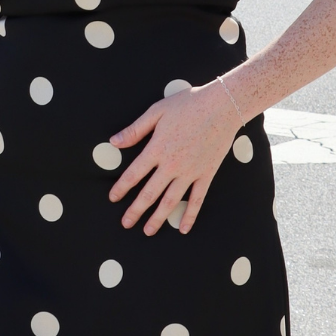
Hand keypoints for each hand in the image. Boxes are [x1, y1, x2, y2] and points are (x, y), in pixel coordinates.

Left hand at [109, 78, 245, 234]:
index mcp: (157, 149)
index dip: (121, 188)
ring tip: (148, 231)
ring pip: (170, 201)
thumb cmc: (188, 105)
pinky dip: (190, 215)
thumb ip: (135, 130)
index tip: (113, 198)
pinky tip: (183, 229)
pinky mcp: (206, 174)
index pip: (133, 174)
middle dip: (135, 210)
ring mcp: (190, 172)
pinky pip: (197, 199)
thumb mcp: (157, 111)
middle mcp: (171, 165)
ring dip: (158, 218)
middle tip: (126, 223)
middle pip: (149, 193)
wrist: (222, 106)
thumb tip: (113, 142)